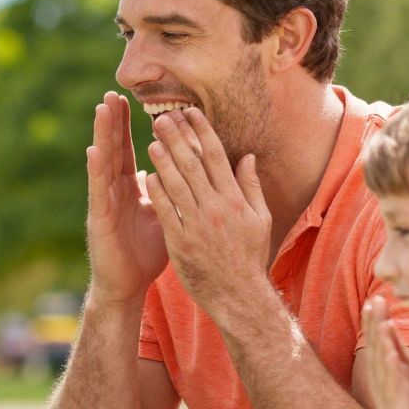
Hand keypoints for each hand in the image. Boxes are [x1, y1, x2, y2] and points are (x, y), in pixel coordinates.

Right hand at [83, 93, 168, 307]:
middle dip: (113, 122)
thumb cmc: (145, 253)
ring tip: (101, 110)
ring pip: (104, 163)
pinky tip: (94, 150)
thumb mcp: (163, 215)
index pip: (129, 150)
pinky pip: (98, 190)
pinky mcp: (99, 218)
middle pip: (114, 149)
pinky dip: (96, 170)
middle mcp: (114, 191)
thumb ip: (168, 192)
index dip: (128, 126)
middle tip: (112, 94)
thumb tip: (177, 172)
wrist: (128, 285)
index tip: (129, 100)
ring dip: (102, 136)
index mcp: (130, 188)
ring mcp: (104, 202)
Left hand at [143, 107, 272, 314]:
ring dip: (164, 160)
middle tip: (163, 117)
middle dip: (177, 138)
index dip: (202, 132)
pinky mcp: (180, 243)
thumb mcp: (260, 219)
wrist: (238, 295)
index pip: (216, 157)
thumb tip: (247, 157)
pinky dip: (157, 193)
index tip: (190, 112)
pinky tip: (148, 175)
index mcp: (235, 200)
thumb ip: (251, 186)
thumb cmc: (249, 256)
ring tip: (152, 139)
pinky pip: (166, 213)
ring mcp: (197, 226)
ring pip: (177, 185)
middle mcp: (217, 209)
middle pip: (193, 165)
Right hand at [360, 293, 408, 408]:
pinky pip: (390, 385)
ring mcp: (390, 397)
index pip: (389, 344)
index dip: (383, 322)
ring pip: (381, 363)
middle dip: (375, 324)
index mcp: (401, 376)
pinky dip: (388, 367)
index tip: (381, 299)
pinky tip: (388, 350)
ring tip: (378, 317)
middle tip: (374, 299)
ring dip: (378, 340)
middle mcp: (391, 383)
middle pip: (379, 348)